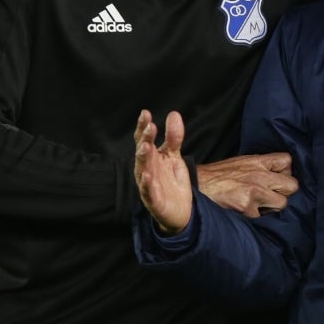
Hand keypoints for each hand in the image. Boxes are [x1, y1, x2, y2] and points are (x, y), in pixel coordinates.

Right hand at [134, 109, 194, 234]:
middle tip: (149, 127)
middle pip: (142, 152)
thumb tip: (173, 114)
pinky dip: (146, 184)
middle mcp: (146, 169)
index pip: (143, 140)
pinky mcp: (153, 200)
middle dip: (145, 139)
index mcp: (151, 158)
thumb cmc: (172, 182)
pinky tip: (147, 175)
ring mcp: (148, 185)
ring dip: (143, 158)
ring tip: (146, 146)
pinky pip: (148, 191)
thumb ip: (174, 138)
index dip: (142, 127)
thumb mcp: (175, 157)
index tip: (145, 113)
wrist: (181, 210)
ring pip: (142, 169)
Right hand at [196, 150, 297, 216]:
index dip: (286, 171)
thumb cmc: (216, 176)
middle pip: (292, 184)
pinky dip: (257, 217)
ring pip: (282, 203)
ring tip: (259, 205)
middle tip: (273, 195)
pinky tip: (246, 212)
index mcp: (257, 161)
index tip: (279, 178)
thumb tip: (276, 174)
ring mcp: (255, 192)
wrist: (194, 187)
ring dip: (273, 206)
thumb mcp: (239, 163)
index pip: (287, 161)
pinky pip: (264, 217)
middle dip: (285, 192)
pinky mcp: (248, 208)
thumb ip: (259, 166)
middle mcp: (259, 175)